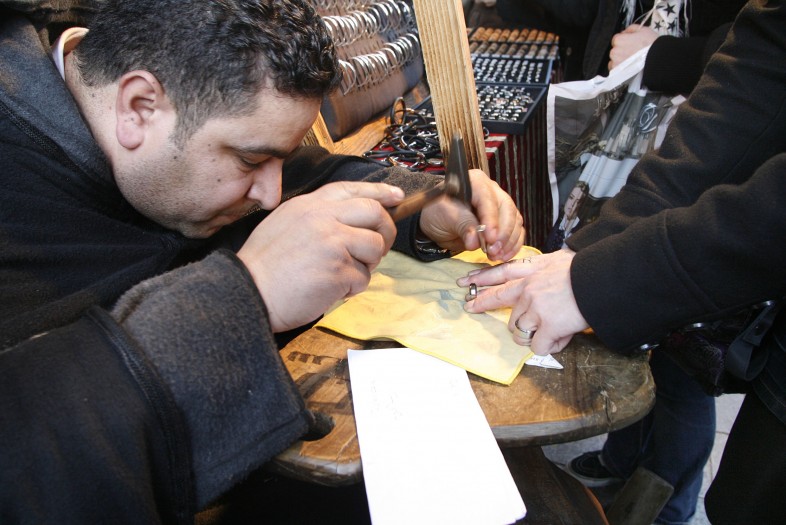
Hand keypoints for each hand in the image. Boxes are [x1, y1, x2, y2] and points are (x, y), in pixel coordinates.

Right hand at [237, 181, 403, 332]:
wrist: (247, 292)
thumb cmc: (263, 267)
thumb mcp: (284, 224)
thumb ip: (316, 218)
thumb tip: (350, 222)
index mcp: (309, 205)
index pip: (352, 189)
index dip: (379, 192)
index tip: (396, 196)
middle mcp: (323, 218)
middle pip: (375, 214)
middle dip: (385, 232)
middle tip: (379, 248)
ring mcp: (333, 243)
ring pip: (374, 248)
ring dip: (365, 265)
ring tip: (341, 275)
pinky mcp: (338, 270)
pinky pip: (363, 278)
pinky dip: (351, 288)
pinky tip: (330, 290)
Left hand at [418, 169, 524, 260]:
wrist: (436, 221)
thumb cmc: (438, 211)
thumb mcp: (444, 215)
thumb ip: (461, 224)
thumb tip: (475, 241)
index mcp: (477, 182)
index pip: (489, 200)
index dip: (491, 219)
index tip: (490, 238)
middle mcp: (493, 192)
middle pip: (508, 210)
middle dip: (503, 233)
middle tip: (493, 250)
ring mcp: (500, 207)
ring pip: (515, 222)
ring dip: (508, 242)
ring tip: (495, 255)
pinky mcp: (503, 223)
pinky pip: (516, 233)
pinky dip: (512, 246)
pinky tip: (504, 256)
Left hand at [457, 249, 588, 354]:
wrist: (603, 279)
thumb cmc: (588, 270)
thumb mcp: (560, 260)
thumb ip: (544, 269)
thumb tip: (539, 274)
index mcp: (533, 270)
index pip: (500, 274)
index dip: (481, 279)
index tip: (464, 282)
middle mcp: (528, 289)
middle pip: (499, 302)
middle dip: (483, 305)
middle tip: (470, 307)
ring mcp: (535, 309)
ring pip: (518, 330)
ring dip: (531, 334)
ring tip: (552, 329)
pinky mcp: (547, 327)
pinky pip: (538, 346)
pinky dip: (549, 346)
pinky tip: (560, 338)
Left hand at [608, 24, 658, 70]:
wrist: (657, 59)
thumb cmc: (651, 45)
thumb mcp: (643, 30)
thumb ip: (631, 28)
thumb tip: (625, 31)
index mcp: (619, 40)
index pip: (616, 39)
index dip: (624, 40)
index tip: (630, 43)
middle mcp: (615, 51)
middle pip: (615, 50)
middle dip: (622, 50)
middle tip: (632, 52)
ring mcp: (615, 63)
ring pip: (615, 60)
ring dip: (621, 59)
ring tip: (632, 60)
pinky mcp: (617, 72)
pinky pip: (615, 69)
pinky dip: (621, 68)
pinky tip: (629, 66)